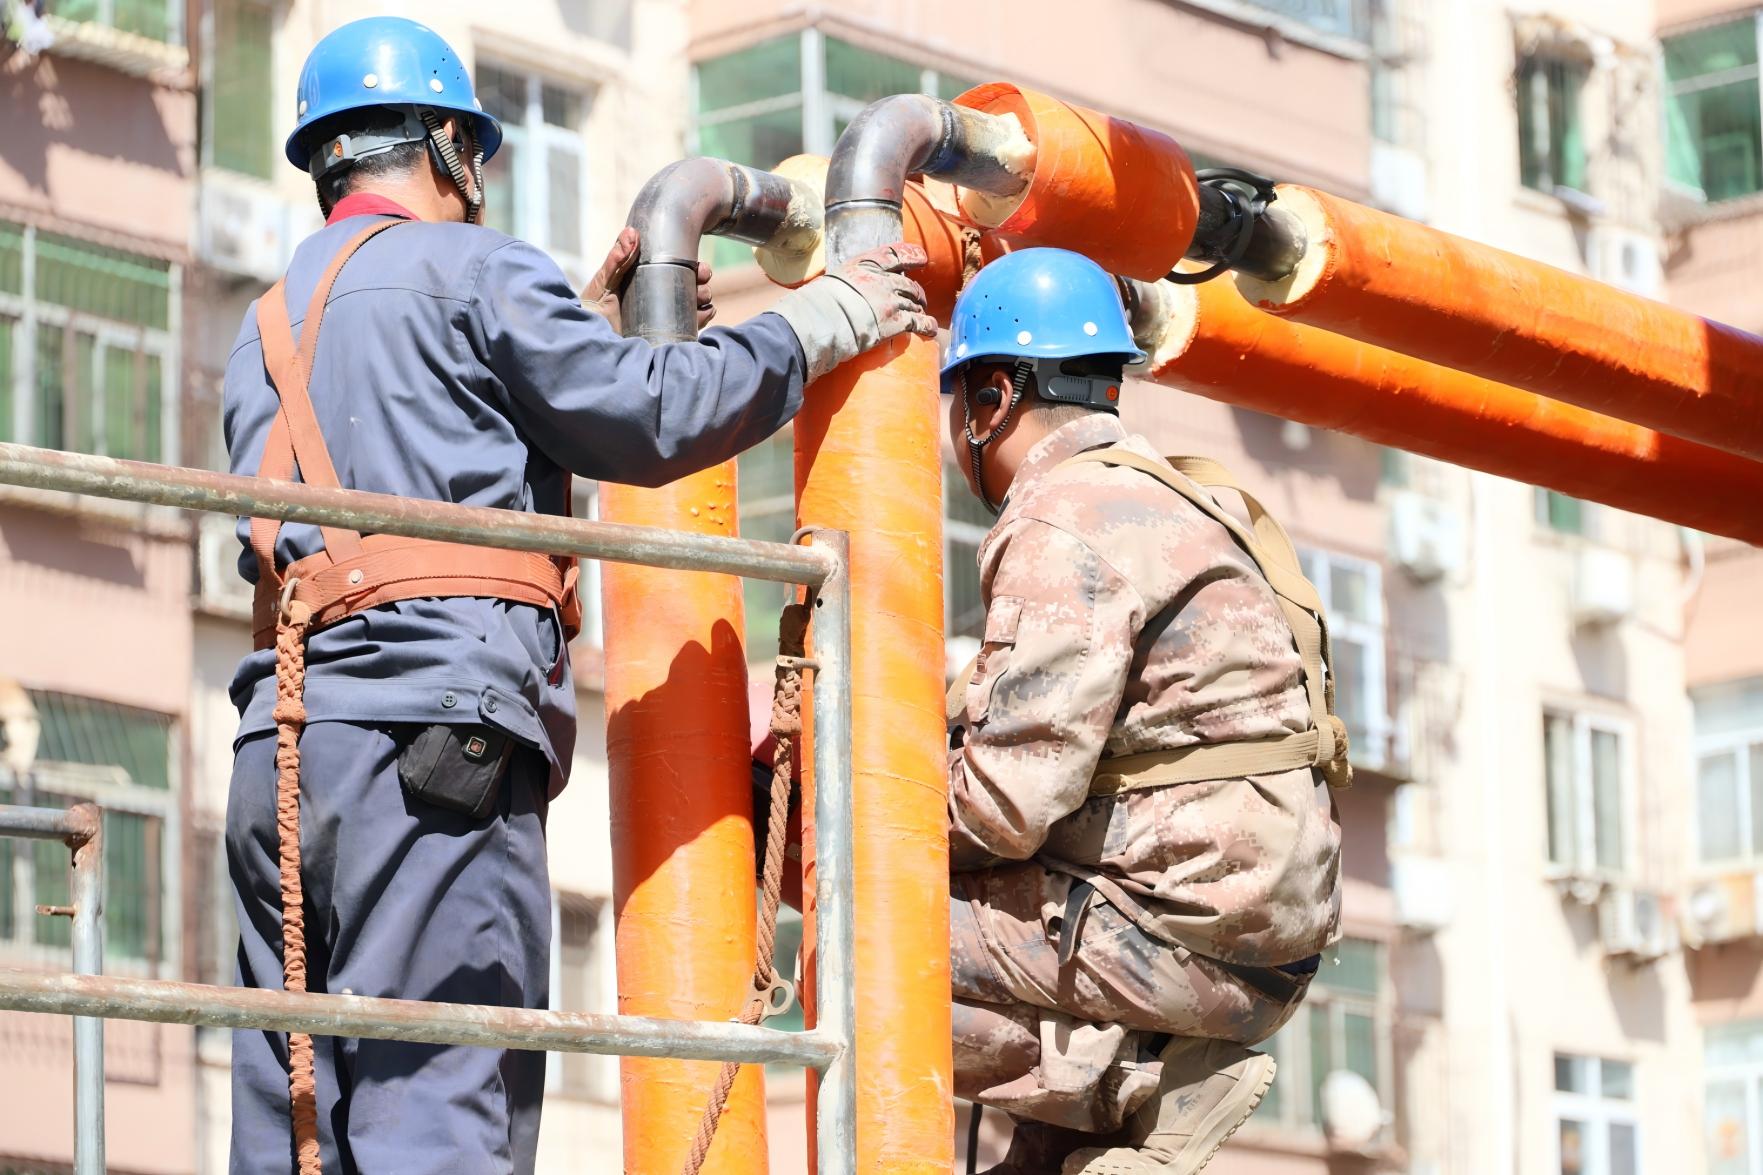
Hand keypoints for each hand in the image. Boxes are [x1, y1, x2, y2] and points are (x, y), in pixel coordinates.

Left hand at [581, 227, 716, 334]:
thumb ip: (616, 259)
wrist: (591, 345)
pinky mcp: (668, 336)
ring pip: (696, 304)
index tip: (698, 266)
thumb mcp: (603, 282)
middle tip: (701, 282)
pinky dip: (703, 318)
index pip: (676, 267)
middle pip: (691, 285)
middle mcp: (659, 298)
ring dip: (704, 298)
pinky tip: (703, 314)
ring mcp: (665, 318)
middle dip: (702, 281)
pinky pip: (693, 326)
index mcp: (647, 280)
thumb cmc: (592, 312)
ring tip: (700, 298)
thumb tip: (631, 232)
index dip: (692, 265)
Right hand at [825, 242, 937, 340]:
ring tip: (920, 314)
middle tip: (918, 299)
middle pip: (909, 285)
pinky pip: (918, 323)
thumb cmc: (822, 301)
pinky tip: (930, 329)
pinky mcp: (895, 322)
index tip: (922, 258)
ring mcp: (892, 301)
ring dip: (919, 309)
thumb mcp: (838, 277)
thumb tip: (852, 289)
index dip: (912, 255)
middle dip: (916, 293)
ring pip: (914, 303)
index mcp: (868, 265)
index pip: (896, 254)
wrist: (824, 319)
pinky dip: (927, 325)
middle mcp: (883, 280)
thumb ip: (853, 279)